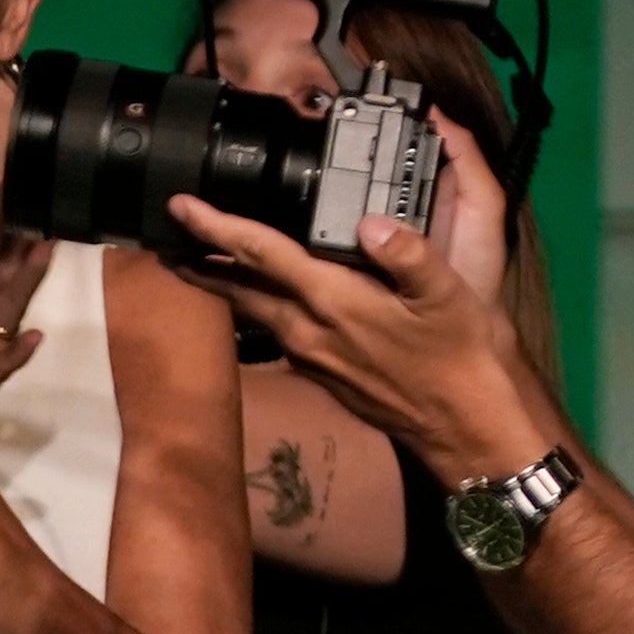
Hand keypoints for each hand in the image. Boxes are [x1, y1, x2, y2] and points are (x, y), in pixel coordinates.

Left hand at [164, 120, 549, 483]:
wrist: (467, 428)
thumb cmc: (464, 358)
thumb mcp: (450, 296)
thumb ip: (409, 255)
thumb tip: (370, 224)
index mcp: (332, 302)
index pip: (259, 255)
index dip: (215, 226)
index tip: (179, 205)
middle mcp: (307, 332)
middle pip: (238, 287)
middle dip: (200, 259)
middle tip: (166, 234)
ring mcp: (310, 357)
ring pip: (252, 311)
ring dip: (225, 284)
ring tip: (199, 259)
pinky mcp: (320, 374)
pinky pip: (274, 331)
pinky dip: (258, 306)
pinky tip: (264, 297)